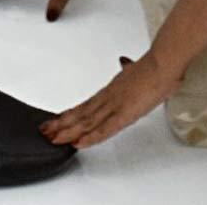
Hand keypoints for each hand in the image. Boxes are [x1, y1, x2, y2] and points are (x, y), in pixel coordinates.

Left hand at [41, 53, 175, 149]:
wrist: (162, 64)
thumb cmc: (153, 67)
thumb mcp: (136, 68)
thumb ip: (128, 69)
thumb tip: (124, 63)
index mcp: (111, 89)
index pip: (86, 104)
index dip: (70, 114)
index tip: (56, 120)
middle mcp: (108, 97)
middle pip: (81, 113)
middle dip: (61, 123)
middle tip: (44, 131)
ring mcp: (114, 106)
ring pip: (87, 121)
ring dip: (69, 131)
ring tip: (53, 138)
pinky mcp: (124, 114)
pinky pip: (104, 129)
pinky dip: (90, 137)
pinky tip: (79, 143)